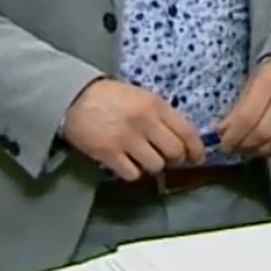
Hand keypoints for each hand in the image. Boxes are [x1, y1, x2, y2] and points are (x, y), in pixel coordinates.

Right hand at [60, 79, 206, 180]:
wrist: (74, 98)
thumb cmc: (110, 97)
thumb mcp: (142, 97)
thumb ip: (162, 115)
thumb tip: (182, 138)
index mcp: (155, 105)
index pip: (187, 132)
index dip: (196, 149)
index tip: (196, 157)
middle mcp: (144, 122)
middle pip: (175, 152)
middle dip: (175, 159)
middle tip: (168, 159)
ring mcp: (126, 139)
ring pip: (156, 166)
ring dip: (153, 166)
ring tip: (144, 158)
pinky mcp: (108, 153)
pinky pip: (133, 174)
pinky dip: (133, 172)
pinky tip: (127, 163)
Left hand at [215, 59, 270, 158]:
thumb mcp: (253, 82)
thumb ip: (238, 107)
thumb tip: (221, 132)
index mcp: (270, 81)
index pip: (247, 117)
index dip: (232, 135)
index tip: (223, 141)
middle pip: (262, 133)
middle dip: (243, 145)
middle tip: (234, 147)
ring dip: (259, 150)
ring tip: (249, 148)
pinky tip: (267, 147)